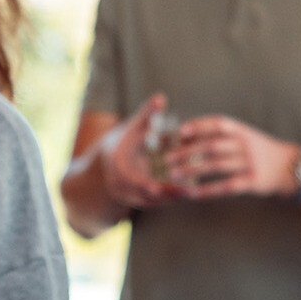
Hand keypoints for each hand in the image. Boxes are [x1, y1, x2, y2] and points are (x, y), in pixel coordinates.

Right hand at [100, 95, 181, 210]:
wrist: (108, 163)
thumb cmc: (124, 141)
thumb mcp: (133, 127)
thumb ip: (147, 115)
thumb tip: (160, 97)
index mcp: (117, 167)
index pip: (132, 179)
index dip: (146, 184)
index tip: (162, 184)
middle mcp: (120, 184)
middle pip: (145, 194)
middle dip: (166, 193)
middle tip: (189, 190)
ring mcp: (129, 195)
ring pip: (152, 201)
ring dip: (171, 197)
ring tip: (192, 191)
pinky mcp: (139, 201)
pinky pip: (155, 202)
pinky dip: (170, 198)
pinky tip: (188, 193)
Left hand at [164, 115, 300, 200]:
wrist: (289, 167)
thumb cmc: (259, 150)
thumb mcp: (245, 136)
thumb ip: (222, 135)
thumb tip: (187, 135)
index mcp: (242, 131)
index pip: (219, 124)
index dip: (200, 126)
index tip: (180, 132)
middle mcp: (246, 145)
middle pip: (212, 146)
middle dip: (188, 152)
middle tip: (167, 159)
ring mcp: (250, 163)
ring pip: (216, 166)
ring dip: (193, 170)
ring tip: (174, 175)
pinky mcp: (253, 181)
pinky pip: (227, 186)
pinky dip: (208, 190)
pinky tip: (192, 193)